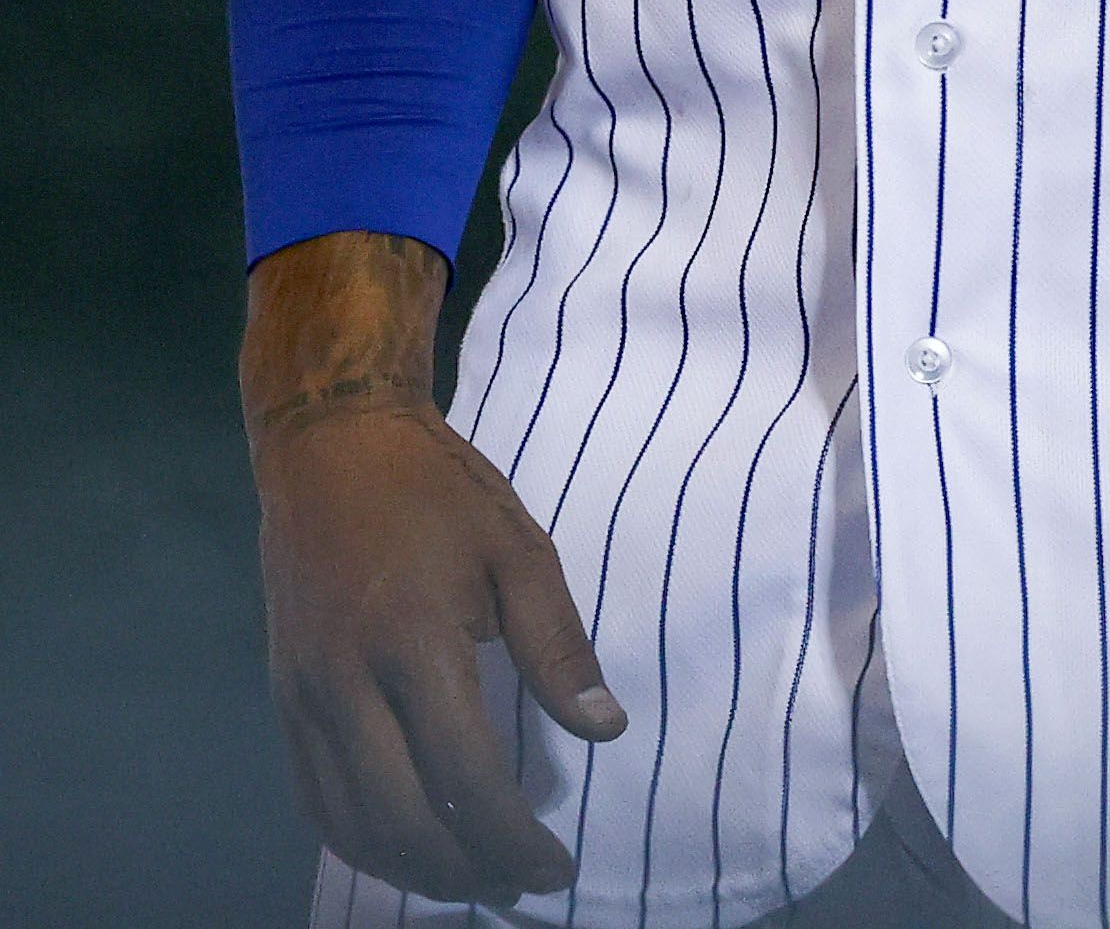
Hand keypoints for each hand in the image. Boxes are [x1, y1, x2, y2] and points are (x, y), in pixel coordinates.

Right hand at [242, 230, 624, 902]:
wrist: (330, 445)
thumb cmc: (437, 489)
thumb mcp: (518, 547)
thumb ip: (559, 645)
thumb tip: (607, 729)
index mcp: (416, 643)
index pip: (468, 780)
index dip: (516, 840)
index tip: (557, 868)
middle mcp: (347, 684)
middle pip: (403, 824)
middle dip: (467, 872)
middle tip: (519, 885)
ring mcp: (304, 697)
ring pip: (350, 826)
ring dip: (411, 870)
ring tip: (472, 880)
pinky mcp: (283, 699)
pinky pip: (314, 799)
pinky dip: (360, 841)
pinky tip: (406, 846)